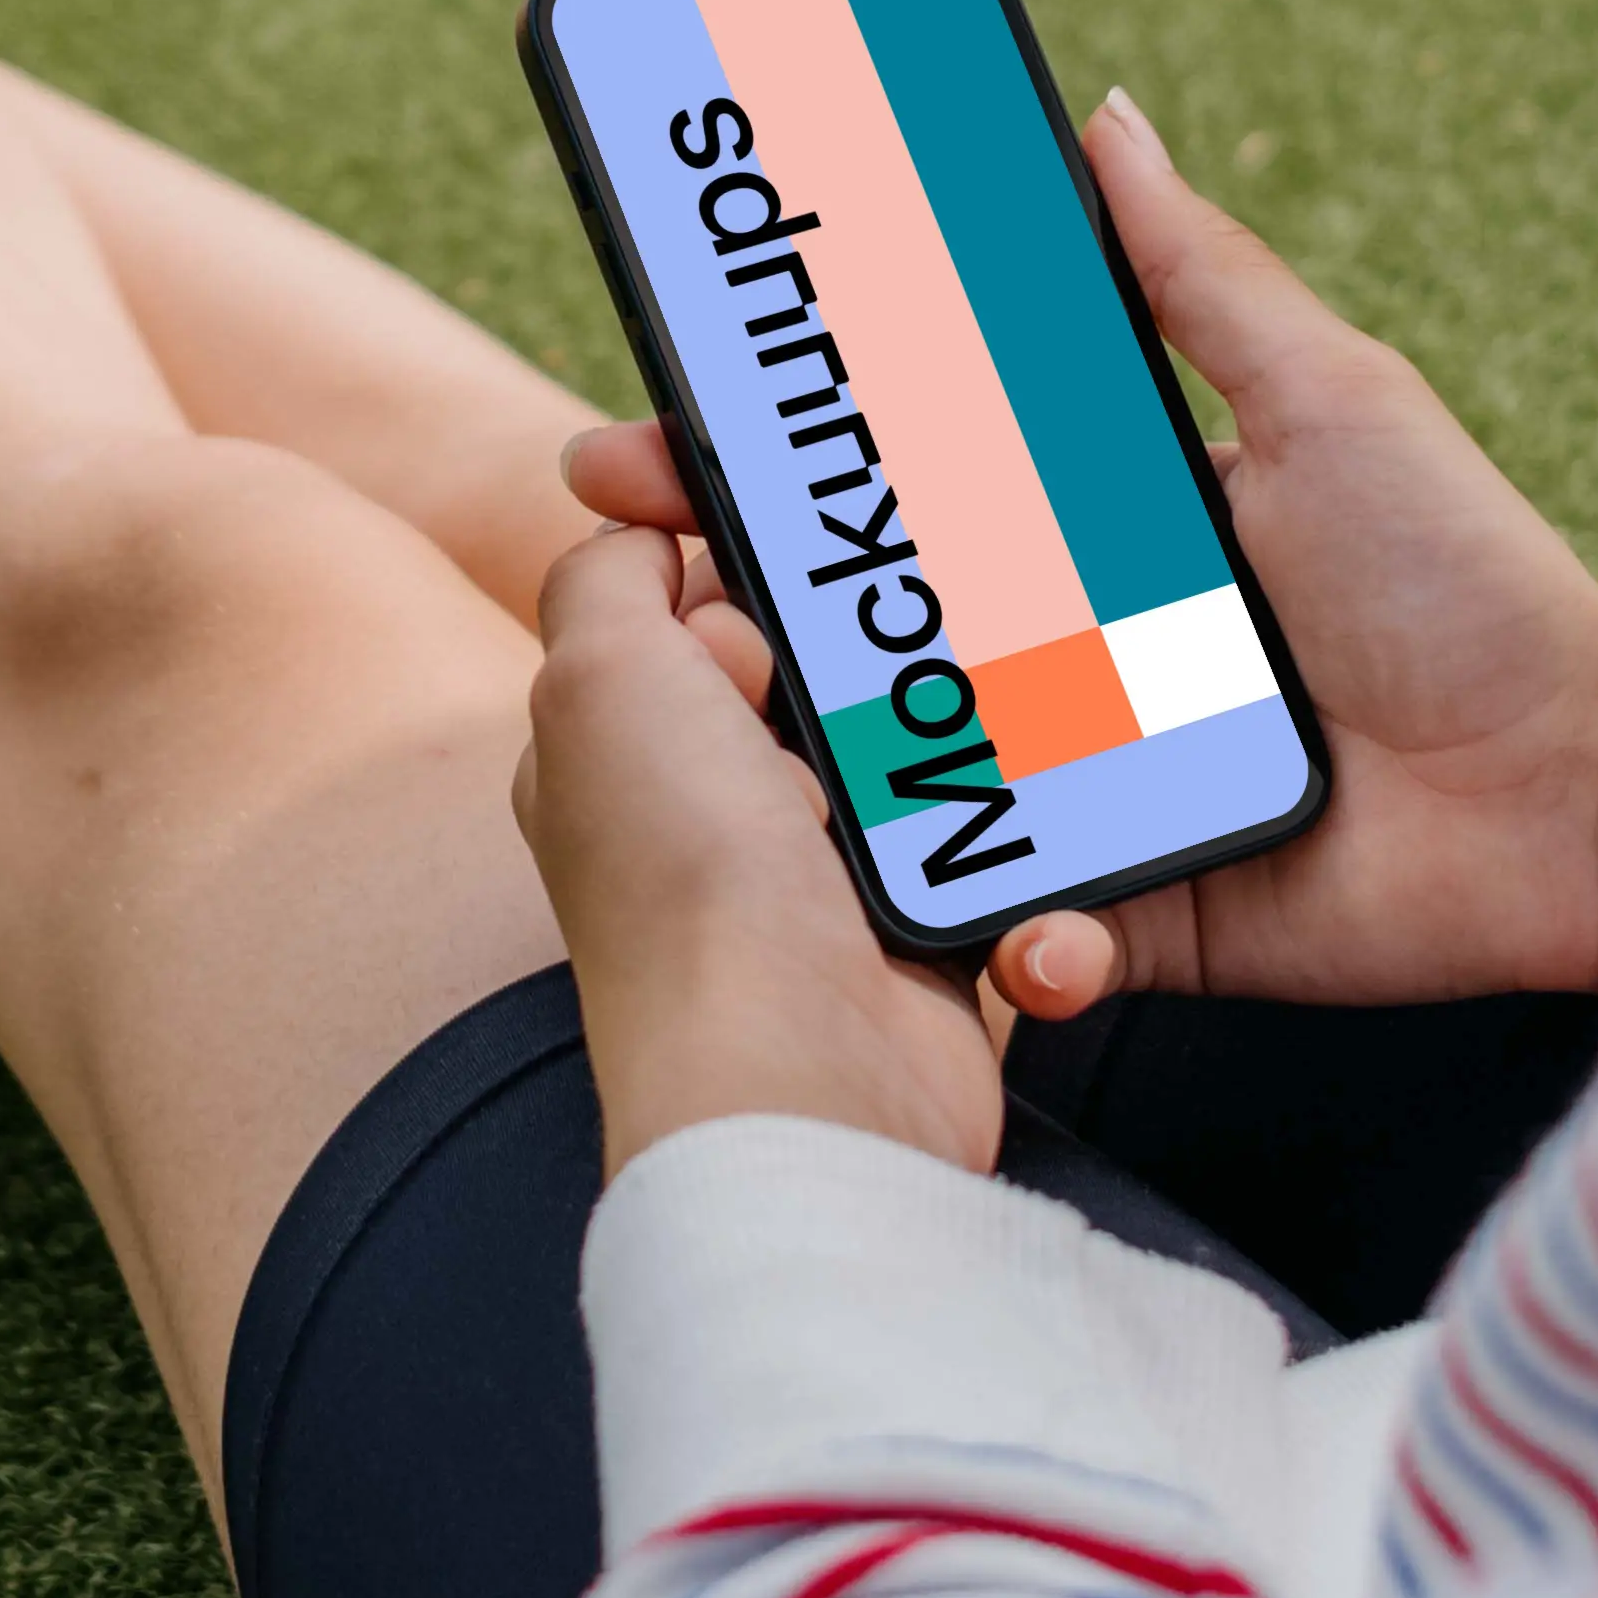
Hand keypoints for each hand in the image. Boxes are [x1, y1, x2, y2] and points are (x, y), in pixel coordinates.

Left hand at [515, 516, 1001, 1182]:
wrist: (803, 1069)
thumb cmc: (685, 881)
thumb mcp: (598, 677)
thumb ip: (604, 578)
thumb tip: (636, 529)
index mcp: (611, 752)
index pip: (677, 612)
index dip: (732, 574)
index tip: (779, 584)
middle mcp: (699, 815)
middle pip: (800, 667)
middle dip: (847, 647)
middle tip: (869, 663)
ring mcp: (804, 875)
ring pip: (893, 739)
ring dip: (927, 722)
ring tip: (944, 719)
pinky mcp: (905, 927)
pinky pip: (966, 830)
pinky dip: (988, 811)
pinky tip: (998, 789)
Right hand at [563, 100, 1597, 1028]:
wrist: (1580, 791)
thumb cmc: (1470, 582)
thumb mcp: (1325, 396)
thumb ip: (1196, 275)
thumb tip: (1099, 114)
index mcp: (1091, 531)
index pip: (889, 491)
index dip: (764, 470)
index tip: (650, 443)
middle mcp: (1065, 660)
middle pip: (856, 639)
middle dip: (730, 619)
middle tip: (650, 596)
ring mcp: (1085, 792)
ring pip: (898, 785)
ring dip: (817, 776)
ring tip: (751, 750)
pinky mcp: (1126, 912)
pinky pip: (1013, 925)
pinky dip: (990, 924)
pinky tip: (980, 904)